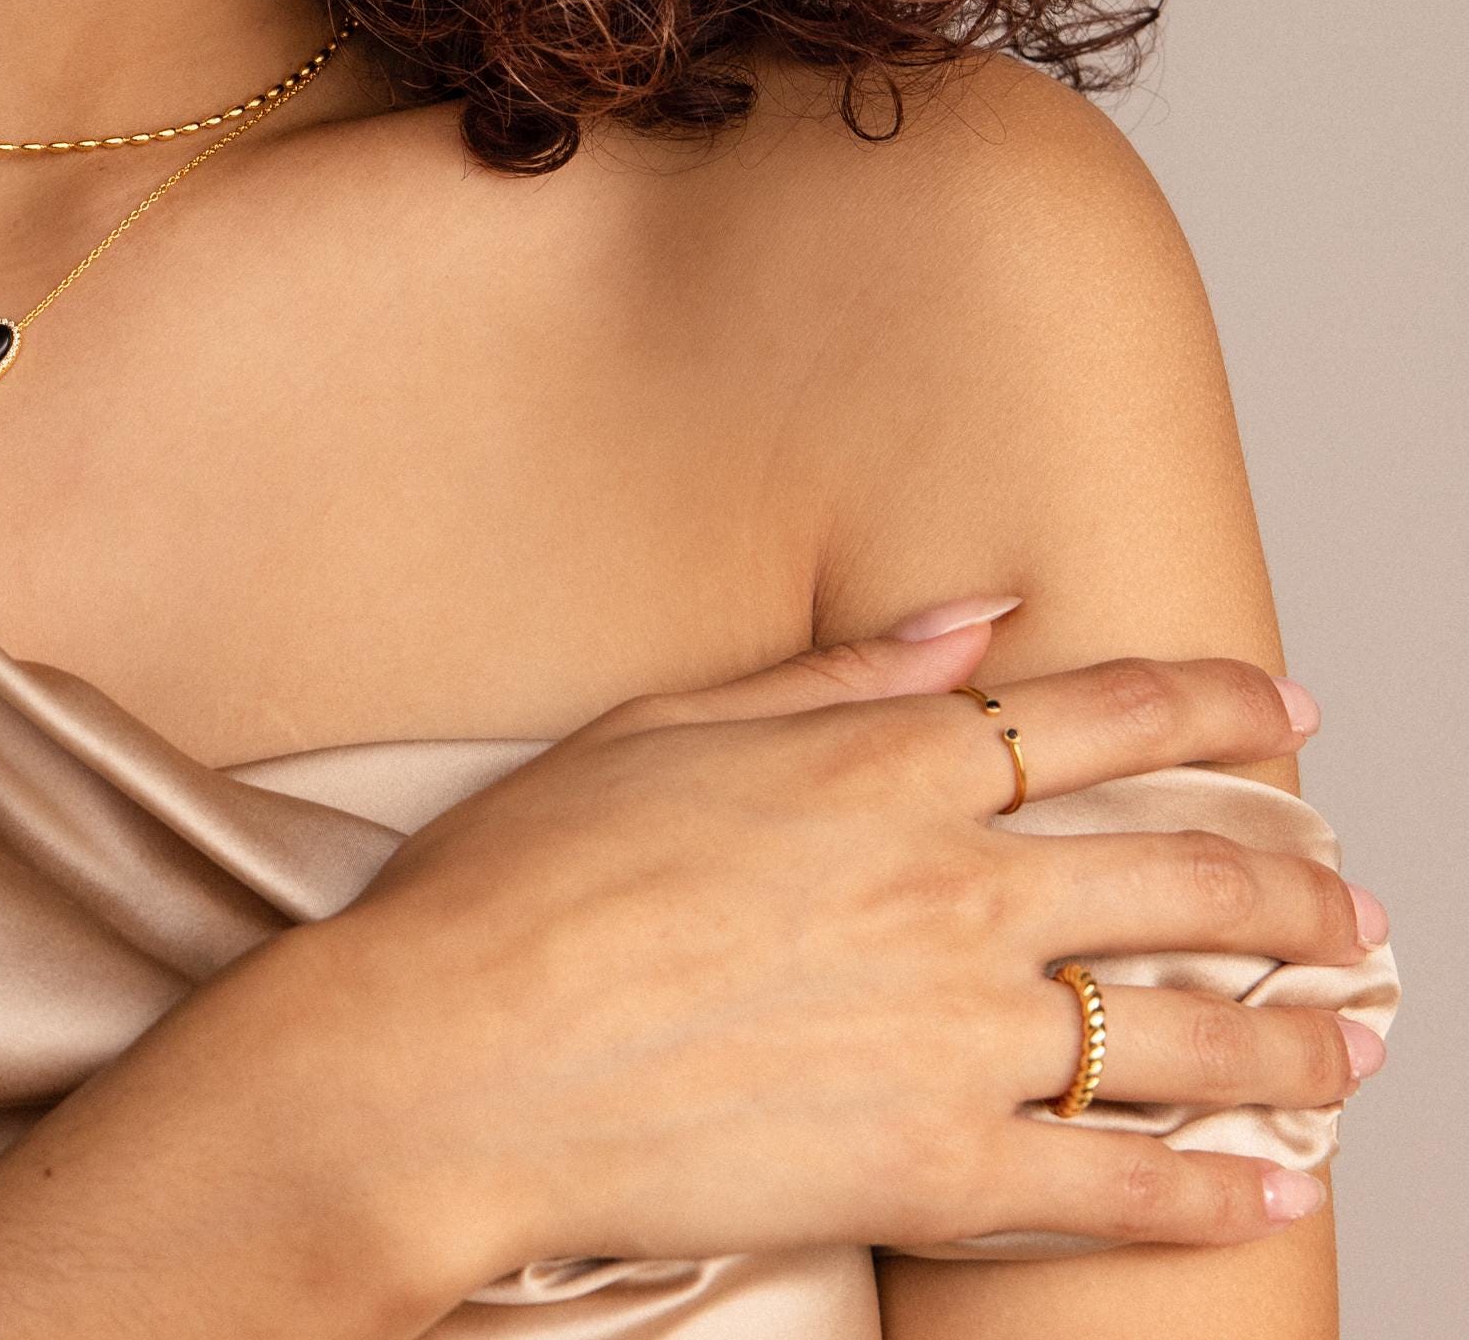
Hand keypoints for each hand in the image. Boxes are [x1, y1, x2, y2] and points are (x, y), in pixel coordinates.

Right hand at [256, 608, 1385, 1304]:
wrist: (456, 1054)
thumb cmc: (524, 882)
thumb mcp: (664, 726)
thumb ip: (833, 673)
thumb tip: (974, 618)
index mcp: (881, 762)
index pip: (1104, 714)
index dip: (1219, 705)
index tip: (1292, 712)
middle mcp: (951, 885)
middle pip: (1187, 870)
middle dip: (1298, 884)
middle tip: (1354, 902)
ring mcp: (960, 1031)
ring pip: (1190, 1029)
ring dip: (1298, 1038)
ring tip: (1351, 1043)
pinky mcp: (943, 1166)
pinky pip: (1128, 1186)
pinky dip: (1220, 1192)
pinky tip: (1272, 1191)